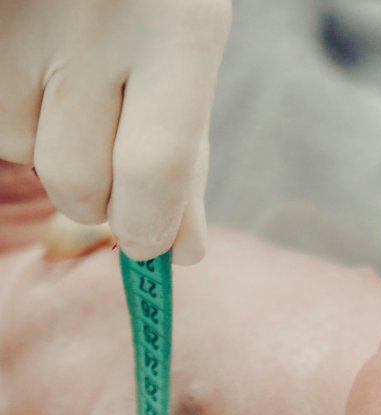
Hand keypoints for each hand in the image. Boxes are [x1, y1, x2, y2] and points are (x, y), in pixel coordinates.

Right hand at [0, 0, 231, 263]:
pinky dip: (15, 114)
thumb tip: (183, 253)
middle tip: (115, 155)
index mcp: (180, 30)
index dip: (149, 228)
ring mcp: (22, 20)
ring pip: (20, 150)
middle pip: (78, 180)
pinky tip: (40, 67)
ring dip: (49, 145)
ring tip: (75, 82)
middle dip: (100, 197)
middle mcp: (96, 22)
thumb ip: (186, 154)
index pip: (155, 171)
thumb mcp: (190, 57)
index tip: (150, 246)